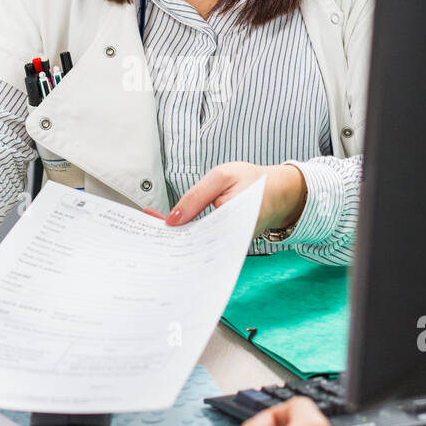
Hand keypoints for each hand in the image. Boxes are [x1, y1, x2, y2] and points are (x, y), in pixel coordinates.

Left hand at [148, 162, 306, 236]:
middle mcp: (232, 241)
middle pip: (195, 246)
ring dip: (178, 240)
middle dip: (172, 240)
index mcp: (232, 222)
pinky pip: (206, 245)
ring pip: (199, 248)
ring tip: (156, 233)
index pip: (196, 234)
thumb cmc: (251, 180)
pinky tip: (174, 233)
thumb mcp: (221, 177)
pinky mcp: (228, 245)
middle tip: (148, 232)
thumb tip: (172, 220)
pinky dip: (189, 238)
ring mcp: (230, 246)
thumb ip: (196, 197)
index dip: (174, 232)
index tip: (156, 228)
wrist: (278, 191)